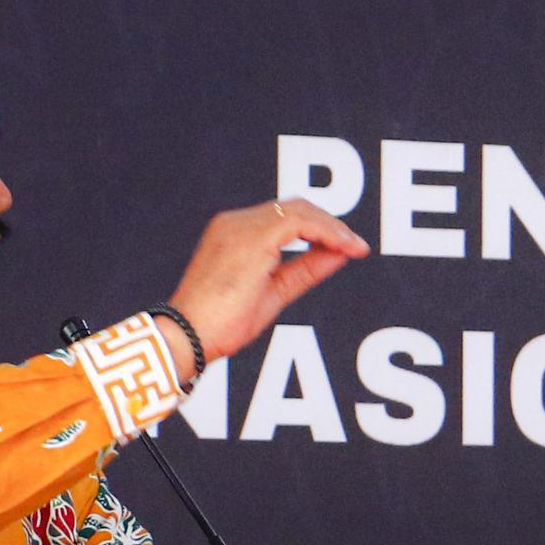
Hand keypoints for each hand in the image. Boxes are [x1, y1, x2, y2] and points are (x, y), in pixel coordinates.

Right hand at [167, 197, 369, 363]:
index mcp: (233, 232)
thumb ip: (306, 270)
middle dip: (330, 223)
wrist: (187, 338)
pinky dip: (326, 232)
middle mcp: (234, 222)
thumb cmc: (220, 325)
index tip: (346, 247)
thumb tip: (340, 253)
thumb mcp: (274, 293)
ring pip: (299, 210)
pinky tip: (344, 247)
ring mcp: (240, 227)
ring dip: (333, 226)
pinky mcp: (251, 239)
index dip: (319, 227)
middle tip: (357, 245)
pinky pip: (299, 223)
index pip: (283, 216)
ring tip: (355, 247)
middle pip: (294, 206)